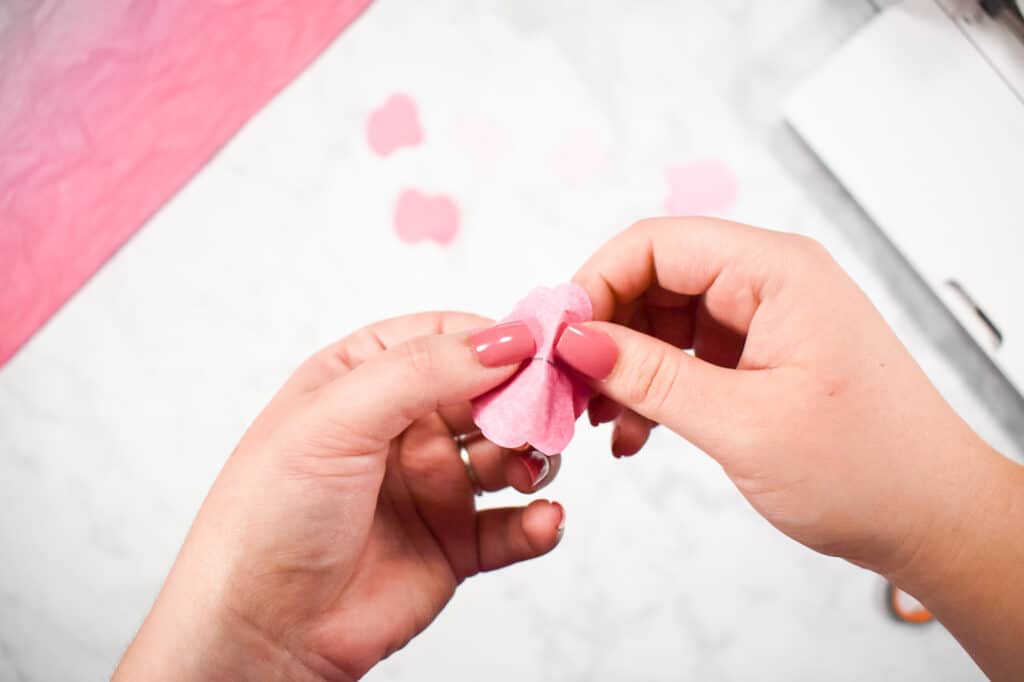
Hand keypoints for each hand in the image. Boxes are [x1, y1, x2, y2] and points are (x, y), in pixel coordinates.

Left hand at [114, 313, 563, 680]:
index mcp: (363, 380)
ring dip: (533, 456)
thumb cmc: (267, 517)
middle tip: (553, 412)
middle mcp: (401, 427)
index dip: (495, 339)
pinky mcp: (451, 543)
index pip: (444, 338)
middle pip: (488, 393)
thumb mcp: (335, 419)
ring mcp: (429, 485)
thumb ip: (422, 371)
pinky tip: (541, 522)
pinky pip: (511, 526)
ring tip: (532, 471)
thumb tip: (504, 340)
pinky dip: (537, 522)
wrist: (258, 633)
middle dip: (525, 399)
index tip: (542, 348)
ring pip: (508, 454)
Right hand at [559, 218, 1023, 678]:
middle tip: (565, 389)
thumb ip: (652, 378)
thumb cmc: (866, 470)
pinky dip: (650, 391)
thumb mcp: (743, 425)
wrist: (930, 518)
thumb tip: (575, 340)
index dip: (594, 284)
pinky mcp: (756, 358)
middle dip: (603, 333)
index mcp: (776, 272)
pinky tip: (633, 435)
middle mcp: (767, 283)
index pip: (656, 244)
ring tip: (598, 422)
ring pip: (661, 322)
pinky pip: (683, 357)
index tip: (555, 340)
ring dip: (622, 369)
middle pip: (652, 280)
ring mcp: (761, 320)